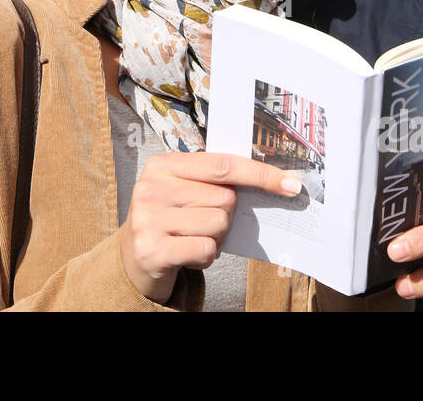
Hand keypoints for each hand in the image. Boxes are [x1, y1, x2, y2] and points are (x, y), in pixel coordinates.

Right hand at [118, 152, 302, 303]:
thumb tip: (273, 182)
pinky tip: (188, 254)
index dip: (260, 174)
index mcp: (162, 165)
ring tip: (192, 238)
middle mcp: (151, 188)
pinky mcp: (152, 250)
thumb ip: (213, 181)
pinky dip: (206, 256)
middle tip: (200, 223)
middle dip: (224, 216)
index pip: (223, 165)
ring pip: (218, 224)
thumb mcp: (183, 191)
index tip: (289, 184)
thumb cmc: (171, 220)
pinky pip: (206, 249)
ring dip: (215, 238)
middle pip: (224, 198)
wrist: (133, 258)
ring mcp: (149, 219)